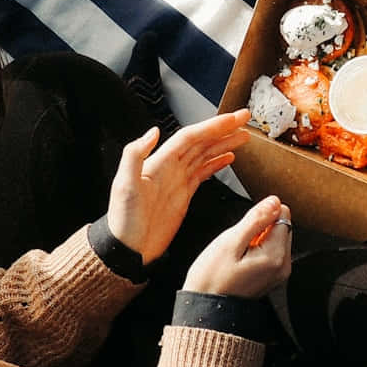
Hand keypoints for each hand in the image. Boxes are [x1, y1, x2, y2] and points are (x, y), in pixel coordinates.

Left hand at [107, 108, 251, 262]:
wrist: (127, 247)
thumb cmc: (122, 219)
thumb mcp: (124, 185)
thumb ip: (134, 155)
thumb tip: (152, 132)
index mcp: (159, 162)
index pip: (190, 137)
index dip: (212, 126)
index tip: (231, 119)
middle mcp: (170, 167)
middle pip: (202, 142)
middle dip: (223, 129)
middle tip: (243, 119)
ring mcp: (178, 180)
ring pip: (205, 155)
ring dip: (224, 143)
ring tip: (243, 135)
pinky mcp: (183, 194)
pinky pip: (203, 172)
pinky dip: (217, 163)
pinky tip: (229, 157)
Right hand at [185, 194, 292, 299]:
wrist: (206, 310)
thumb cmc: (212, 279)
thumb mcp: (230, 242)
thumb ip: (255, 219)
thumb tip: (274, 201)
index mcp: (275, 256)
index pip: (282, 215)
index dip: (262, 215)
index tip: (245, 228)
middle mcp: (283, 266)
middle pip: (281, 227)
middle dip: (261, 227)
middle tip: (239, 243)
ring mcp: (278, 274)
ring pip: (275, 239)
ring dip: (258, 239)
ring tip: (238, 253)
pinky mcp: (271, 277)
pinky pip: (269, 253)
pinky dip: (256, 251)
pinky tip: (240, 261)